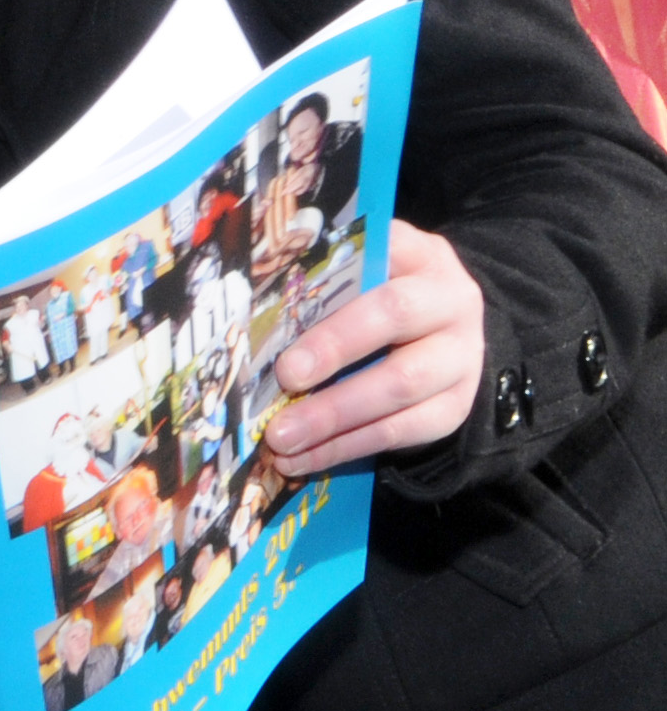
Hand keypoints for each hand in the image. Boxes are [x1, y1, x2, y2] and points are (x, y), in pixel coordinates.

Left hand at [263, 222, 484, 475]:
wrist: (447, 334)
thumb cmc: (381, 297)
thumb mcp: (364, 274)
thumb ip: (324, 280)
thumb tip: (250, 307)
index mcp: (420, 254)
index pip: (381, 251)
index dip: (337, 274)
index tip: (290, 299)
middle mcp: (449, 301)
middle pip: (393, 316)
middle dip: (334, 347)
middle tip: (284, 376)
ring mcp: (460, 358)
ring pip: (400, 386)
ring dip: (333, 415)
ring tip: (281, 437)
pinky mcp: (455, 407)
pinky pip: (402, 432)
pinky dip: (346, 447)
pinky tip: (304, 459)